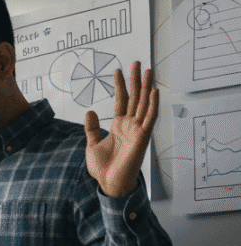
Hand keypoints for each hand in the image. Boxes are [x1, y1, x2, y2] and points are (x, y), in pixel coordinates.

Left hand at [84, 61, 157, 197]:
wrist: (110, 183)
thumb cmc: (103, 167)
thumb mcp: (92, 144)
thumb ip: (91, 128)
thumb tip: (89, 112)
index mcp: (118, 125)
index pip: (121, 100)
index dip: (120, 85)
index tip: (117, 70)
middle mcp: (130, 124)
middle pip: (134, 97)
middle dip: (135, 80)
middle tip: (137, 62)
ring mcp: (137, 129)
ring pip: (143, 103)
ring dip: (146, 86)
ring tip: (147, 70)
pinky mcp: (143, 137)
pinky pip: (150, 118)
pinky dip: (153, 105)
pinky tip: (154, 91)